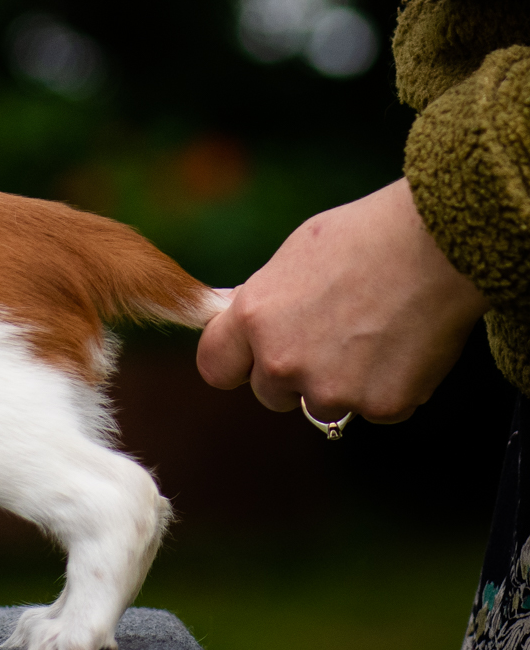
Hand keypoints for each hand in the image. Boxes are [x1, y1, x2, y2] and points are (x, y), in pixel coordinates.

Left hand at [196, 178, 488, 423]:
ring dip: (341, 384)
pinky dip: (387, 387)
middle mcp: (283, 361)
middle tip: (331, 336)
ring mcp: (331, 388)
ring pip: (322, 405)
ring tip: (372, 336)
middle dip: (293, 374)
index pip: (215, 368)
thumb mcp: (288, 261)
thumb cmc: (362, 239)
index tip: (252, 358)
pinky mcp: (380, 405)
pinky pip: (373, 409)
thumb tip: (238, 323)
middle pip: (269, 394)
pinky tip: (402, 347)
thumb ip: (260, 303)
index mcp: (253, 320)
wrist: (435, 246)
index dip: (236, 363)